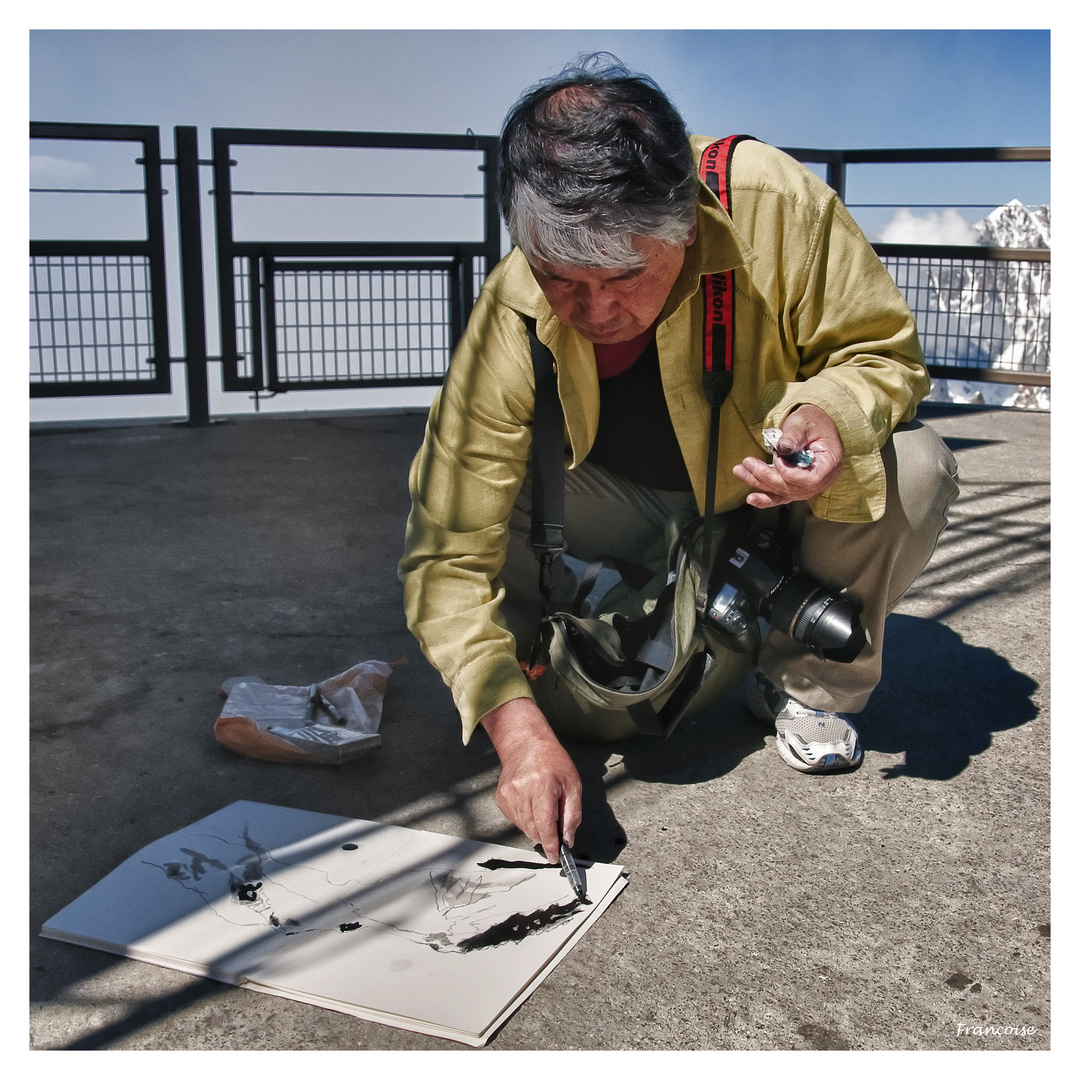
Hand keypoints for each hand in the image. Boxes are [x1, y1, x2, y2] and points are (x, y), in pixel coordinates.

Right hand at [480, 697, 581, 862]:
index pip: (545, 825)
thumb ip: (573, 814)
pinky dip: (526, 819)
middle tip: (556, 823)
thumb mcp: (573, 784)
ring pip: (524, 827)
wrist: (526, 744)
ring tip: (544, 807)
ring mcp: (508, 794)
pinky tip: (532, 804)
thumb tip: (568, 839)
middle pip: (533, 829)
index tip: (555, 856)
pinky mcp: (501, 797)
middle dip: (546, 834)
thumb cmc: (552, 761)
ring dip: (536, 827)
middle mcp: (521, 790)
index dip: (551, 844)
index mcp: (541, 785)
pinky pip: (515, 820)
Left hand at [732, 404, 843, 508]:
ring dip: (760, 484)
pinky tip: (752, 498)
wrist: (814, 424)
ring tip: (741, 472)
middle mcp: (821, 479)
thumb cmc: (813, 422)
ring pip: (783, 492)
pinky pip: (780, 496)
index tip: (777, 460)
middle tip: (749, 464)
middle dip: (767, 477)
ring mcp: (808, 485)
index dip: (791, 474)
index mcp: (829, 463)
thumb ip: (794, 436)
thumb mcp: (804, 423)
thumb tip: (783, 448)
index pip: (811, 479)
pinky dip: (765, 498)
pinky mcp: (795, 486)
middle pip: (793, 488)